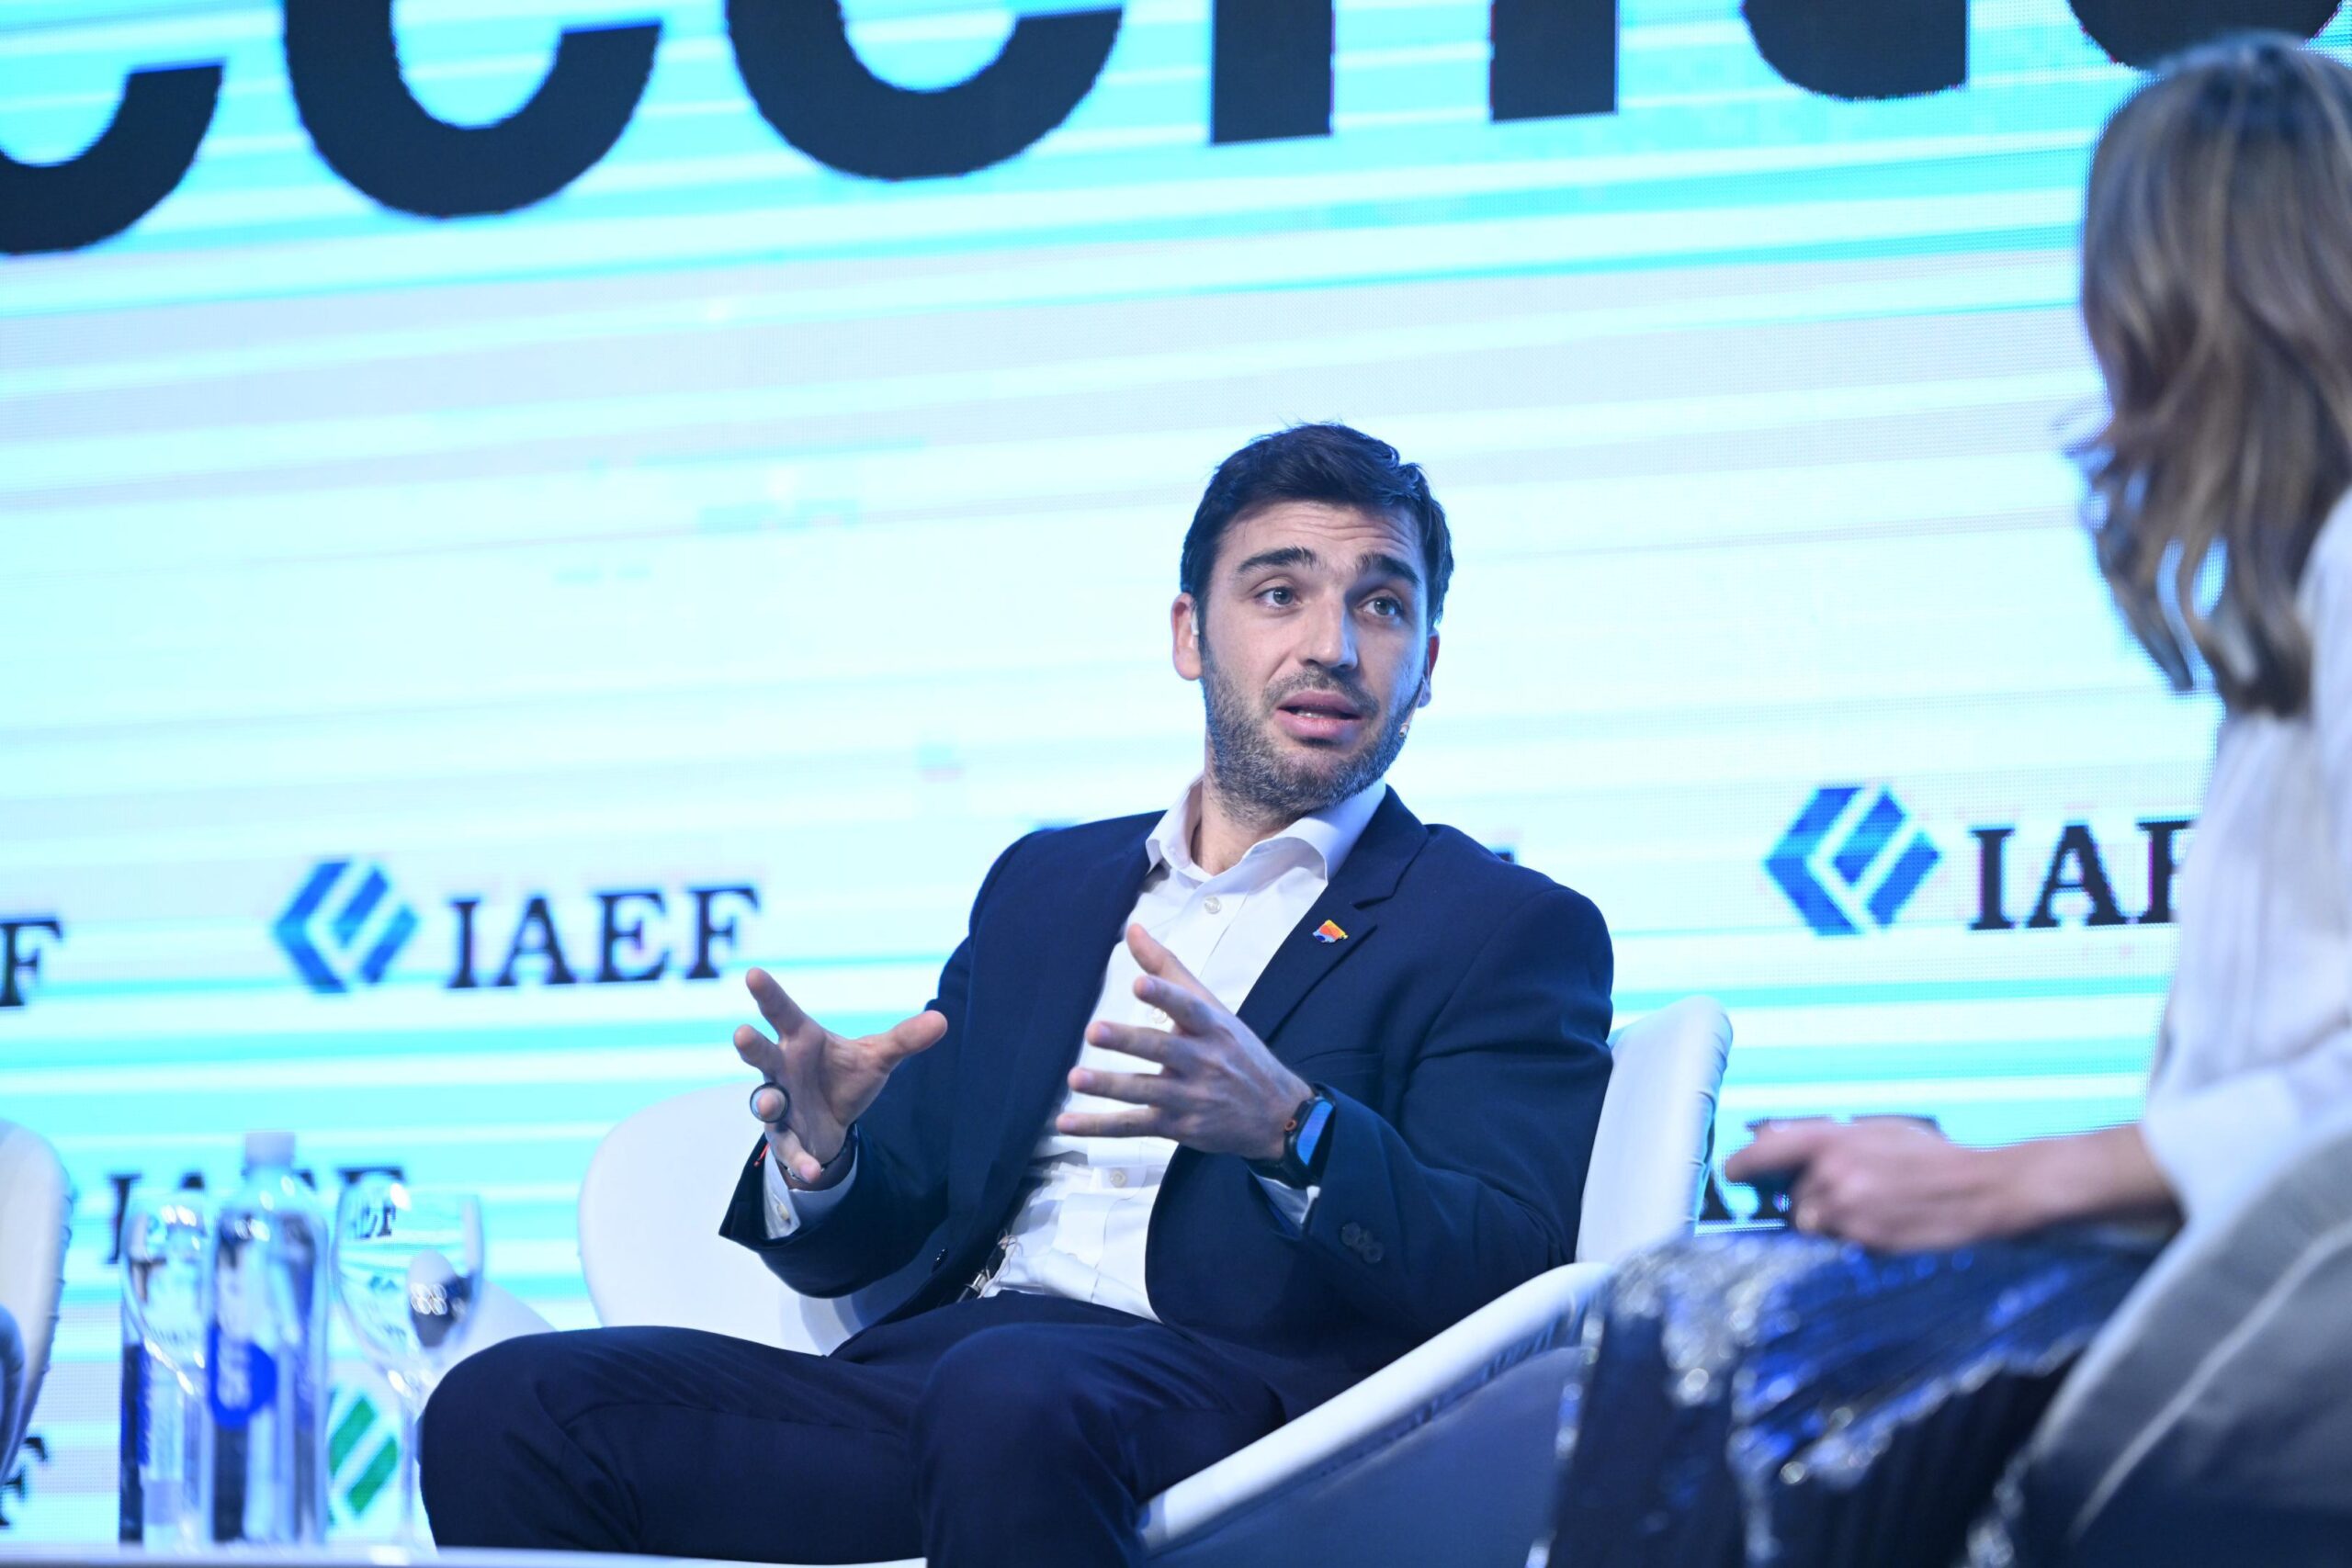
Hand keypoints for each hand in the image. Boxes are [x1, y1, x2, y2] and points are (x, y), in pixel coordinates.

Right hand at [732, 968, 945, 1185]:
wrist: (836, 1119)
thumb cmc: (845, 1075)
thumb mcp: (877, 1057)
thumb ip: (904, 1039)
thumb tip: (942, 1020)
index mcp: (802, 1040)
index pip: (783, 1013)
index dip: (768, 995)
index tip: (754, 974)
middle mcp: (782, 1068)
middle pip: (762, 1054)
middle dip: (752, 1046)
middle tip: (743, 1034)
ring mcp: (780, 1102)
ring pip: (765, 1100)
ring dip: (767, 1100)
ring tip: (773, 1102)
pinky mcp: (785, 1135)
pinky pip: (788, 1147)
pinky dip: (799, 1159)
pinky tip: (812, 1170)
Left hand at [1054, 923, 1312, 1161]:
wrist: (1277, 1115)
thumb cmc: (1237, 1052)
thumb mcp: (1212, 1008)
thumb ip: (1168, 969)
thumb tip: (1133, 928)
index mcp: (1212, 1028)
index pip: (1189, 1009)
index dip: (1165, 996)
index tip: (1140, 984)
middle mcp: (1204, 1062)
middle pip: (1162, 1050)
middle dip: (1128, 1041)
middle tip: (1094, 1031)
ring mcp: (1190, 1097)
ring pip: (1145, 1090)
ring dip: (1109, 1086)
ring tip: (1076, 1078)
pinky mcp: (1177, 1126)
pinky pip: (1133, 1125)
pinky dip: (1099, 1127)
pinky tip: (1067, 1122)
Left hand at [1725, 1119, 2021, 1251]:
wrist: (1981, 1190)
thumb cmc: (1931, 1156)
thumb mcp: (1877, 1130)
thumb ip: (1825, 1136)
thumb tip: (1772, 1139)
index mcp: (1833, 1139)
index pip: (1763, 1152)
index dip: (1742, 1166)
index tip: (1732, 1173)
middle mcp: (1832, 1174)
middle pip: (1790, 1199)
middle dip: (1807, 1200)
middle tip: (1848, 1193)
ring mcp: (1847, 1211)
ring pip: (1811, 1225)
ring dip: (1829, 1221)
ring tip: (1872, 1207)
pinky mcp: (1863, 1242)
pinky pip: (1840, 1244)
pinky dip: (1853, 1237)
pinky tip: (1885, 1222)